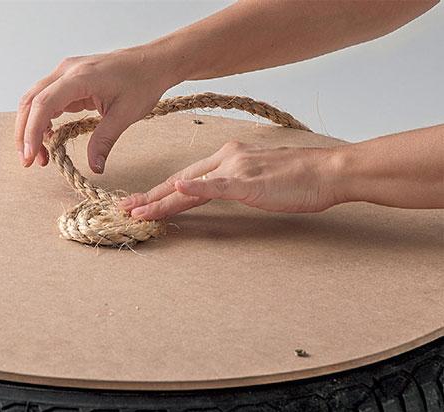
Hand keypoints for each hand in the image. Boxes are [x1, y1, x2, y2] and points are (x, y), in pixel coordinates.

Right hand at [15, 47, 178, 172]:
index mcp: (80, 77)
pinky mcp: (69, 81)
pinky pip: (48, 101)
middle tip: (28, 161)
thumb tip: (94, 167)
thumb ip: (105, 140)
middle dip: (25, 133)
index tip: (30, 155)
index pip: (43, 104)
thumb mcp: (125, 115)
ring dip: (32, 128)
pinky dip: (43, 121)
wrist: (153, 63)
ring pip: (35, 101)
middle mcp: (66, 72)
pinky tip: (51, 140)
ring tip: (41, 156)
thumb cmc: (142, 82)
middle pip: (31, 101)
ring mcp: (66, 75)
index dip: (32, 131)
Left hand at [119, 140, 343, 219]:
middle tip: (126, 208)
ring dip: (161, 200)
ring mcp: (235, 169)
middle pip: (179, 181)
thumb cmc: (299, 179)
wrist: (327, 171)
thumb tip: (221, 191)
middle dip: (151, 197)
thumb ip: (236, 183)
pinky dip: (195, 188)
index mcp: (228, 158)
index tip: (142, 202)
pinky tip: (177, 189)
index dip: (162, 192)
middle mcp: (226, 159)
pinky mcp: (248, 181)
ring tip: (138, 210)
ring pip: (189, 186)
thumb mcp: (260, 178)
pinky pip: (217, 186)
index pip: (186, 178)